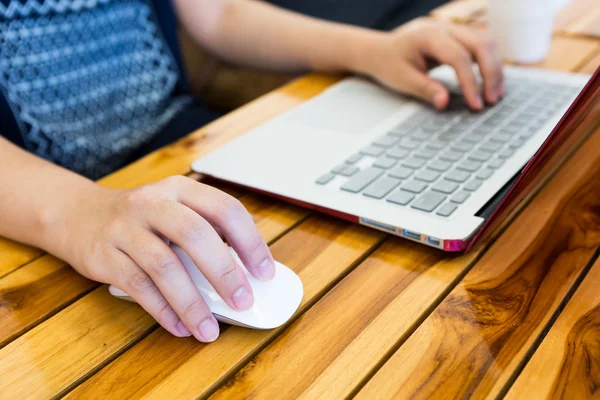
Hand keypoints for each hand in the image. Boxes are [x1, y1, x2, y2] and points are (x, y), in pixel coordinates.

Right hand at [52, 176, 274, 342]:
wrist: (77, 215)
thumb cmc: (141, 219)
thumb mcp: (174, 210)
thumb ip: (206, 234)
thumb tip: (245, 276)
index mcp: (180, 189)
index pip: (224, 208)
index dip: (249, 241)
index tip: (264, 273)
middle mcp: (152, 202)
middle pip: (194, 234)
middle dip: (223, 271)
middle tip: (243, 302)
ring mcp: (125, 228)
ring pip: (164, 266)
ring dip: (191, 302)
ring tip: (209, 329)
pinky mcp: (104, 255)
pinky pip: (138, 287)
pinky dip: (162, 310)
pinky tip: (180, 326)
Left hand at [357, 18, 503, 110]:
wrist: (381, 50)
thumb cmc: (389, 63)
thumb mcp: (402, 79)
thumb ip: (424, 89)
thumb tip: (444, 103)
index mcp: (428, 36)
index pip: (459, 57)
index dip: (470, 82)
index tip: (475, 104)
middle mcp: (446, 28)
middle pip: (481, 44)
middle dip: (491, 73)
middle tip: (491, 101)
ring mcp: (454, 30)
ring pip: (487, 43)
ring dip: (495, 69)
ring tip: (495, 95)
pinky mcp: (459, 38)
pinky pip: (482, 47)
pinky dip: (490, 65)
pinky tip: (491, 85)